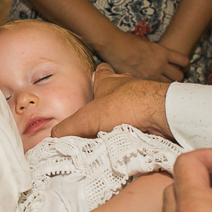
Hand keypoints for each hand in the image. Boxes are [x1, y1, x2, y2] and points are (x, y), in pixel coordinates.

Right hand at [51, 63, 173, 138]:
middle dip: (110, 103)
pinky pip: (145, 120)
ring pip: (132, 106)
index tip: (94, 83)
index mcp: (109, 82)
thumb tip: (53, 136)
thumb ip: (68, 128)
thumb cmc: (124, 106)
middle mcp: (128, 86)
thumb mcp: (87, 119)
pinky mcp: (156, 112)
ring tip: (116, 133)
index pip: (102, 71)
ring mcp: (144, 98)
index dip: (98, 76)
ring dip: (126, 118)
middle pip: (118, 90)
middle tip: (101, 119)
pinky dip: (139, 129)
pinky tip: (133, 140)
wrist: (159, 113)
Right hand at [99, 30, 188, 82]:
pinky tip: (151, 89)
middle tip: (174, 79)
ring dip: (167, 86)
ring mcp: (150, 74)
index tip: (184, 68)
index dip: (186, 66)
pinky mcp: (141, 81)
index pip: (184, 61)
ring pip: (168, 86)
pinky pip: (153, 89)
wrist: (114, 45)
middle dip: (178, 78)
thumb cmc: (129, 42)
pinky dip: (154, 89)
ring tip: (164, 86)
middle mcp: (159, 64)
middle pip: (179, 76)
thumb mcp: (149, 45)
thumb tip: (165, 63)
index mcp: (163, 52)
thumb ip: (159, 55)